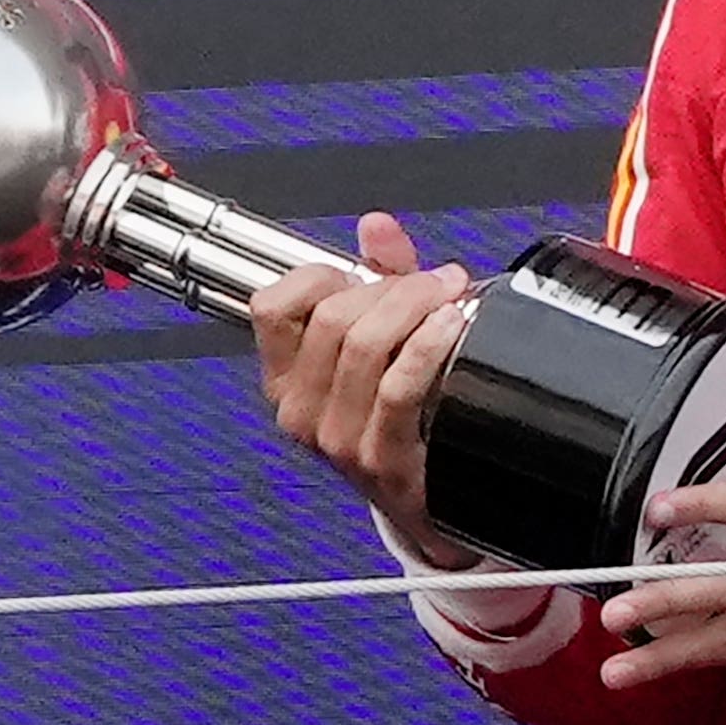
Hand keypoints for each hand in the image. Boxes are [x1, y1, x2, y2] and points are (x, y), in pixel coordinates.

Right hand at [248, 212, 477, 568]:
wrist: (431, 498)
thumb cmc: (402, 416)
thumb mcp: (382, 340)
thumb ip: (379, 276)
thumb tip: (376, 226)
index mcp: (286, 378)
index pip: (272, 306)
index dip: (319, 273)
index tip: (360, 270)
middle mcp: (302, 409)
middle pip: (332, 316)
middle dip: (393, 286)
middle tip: (436, 282)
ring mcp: (339, 437)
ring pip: (365, 343)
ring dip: (417, 306)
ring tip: (451, 297)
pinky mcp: (383, 458)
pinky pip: (400, 386)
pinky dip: (430, 345)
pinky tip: (453, 326)